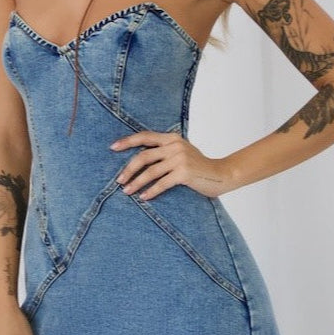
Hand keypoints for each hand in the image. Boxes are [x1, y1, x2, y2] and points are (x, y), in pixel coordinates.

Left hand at [110, 130, 233, 199]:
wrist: (221, 175)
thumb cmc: (198, 167)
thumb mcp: (181, 153)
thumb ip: (165, 151)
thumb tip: (139, 160)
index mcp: (172, 138)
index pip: (145, 137)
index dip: (127, 141)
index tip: (112, 148)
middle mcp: (175, 145)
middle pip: (143, 156)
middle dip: (128, 169)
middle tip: (119, 180)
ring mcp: (180, 158)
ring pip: (150, 171)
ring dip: (136, 182)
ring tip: (126, 191)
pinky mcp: (184, 173)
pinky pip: (161, 183)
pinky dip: (151, 191)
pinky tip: (143, 197)